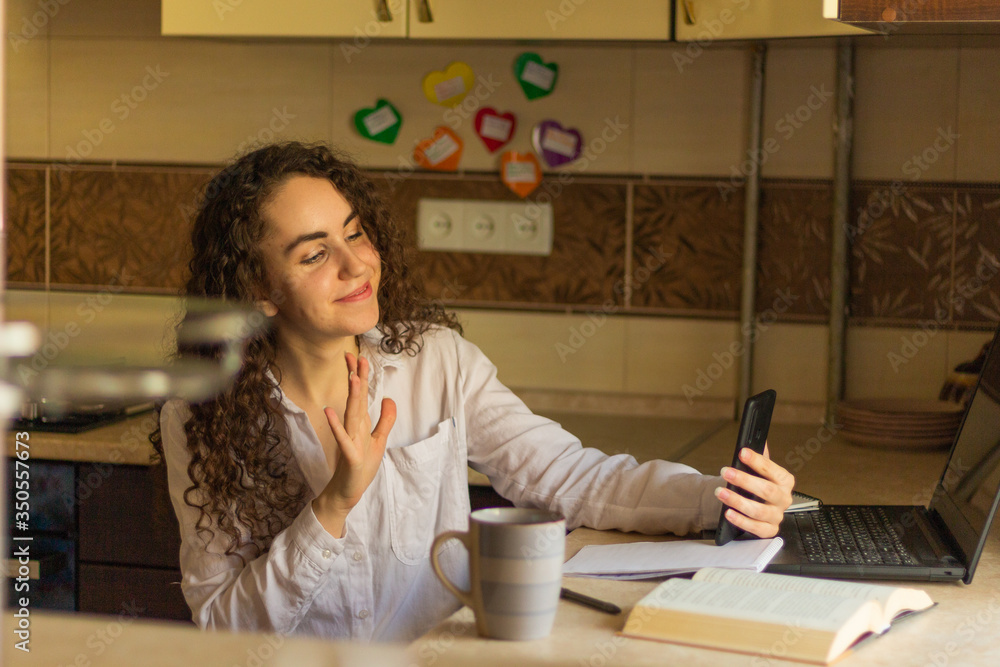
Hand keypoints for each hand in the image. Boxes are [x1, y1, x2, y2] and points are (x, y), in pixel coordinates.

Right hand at [312, 352, 395, 535]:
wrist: (347, 492)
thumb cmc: (361, 467)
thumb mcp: (379, 440)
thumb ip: (386, 420)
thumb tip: (388, 398)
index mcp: (361, 423)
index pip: (361, 395)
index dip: (361, 376)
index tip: (358, 357)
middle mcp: (353, 428)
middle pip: (356, 399)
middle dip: (356, 378)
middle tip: (354, 356)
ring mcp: (350, 441)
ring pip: (352, 415)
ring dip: (352, 396)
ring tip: (352, 378)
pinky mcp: (350, 456)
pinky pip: (344, 439)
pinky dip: (337, 426)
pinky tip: (330, 412)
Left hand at [714, 443, 794, 538]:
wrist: (754, 503)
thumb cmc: (757, 484)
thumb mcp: (760, 470)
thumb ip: (760, 457)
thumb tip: (759, 439)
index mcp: (784, 481)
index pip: (772, 469)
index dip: (757, 461)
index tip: (742, 453)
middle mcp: (784, 499)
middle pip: (766, 490)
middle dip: (744, 480)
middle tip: (725, 472)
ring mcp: (777, 516)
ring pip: (759, 511)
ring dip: (737, 501)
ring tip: (720, 492)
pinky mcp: (768, 530)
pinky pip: (756, 528)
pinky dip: (741, 521)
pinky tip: (728, 513)